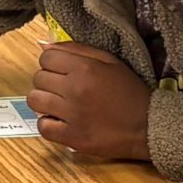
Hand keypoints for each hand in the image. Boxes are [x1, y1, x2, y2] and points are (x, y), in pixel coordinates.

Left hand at [28, 42, 151, 159]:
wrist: (148, 126)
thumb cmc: (129, 91)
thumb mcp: (109, 61)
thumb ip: (77, 49)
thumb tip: (45, 45)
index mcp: (84, 68)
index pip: (46, 57)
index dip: (52, 63)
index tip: (62, 70)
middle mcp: (74, 89)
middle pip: (38, 78)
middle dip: (48, 80)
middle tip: (63, 88)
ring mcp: (72, 115)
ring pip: (35, 101)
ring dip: (44, 101)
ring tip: (58, 104)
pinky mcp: (72, 137)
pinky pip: (43, 127)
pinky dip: (48, 124)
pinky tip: (60, 121)